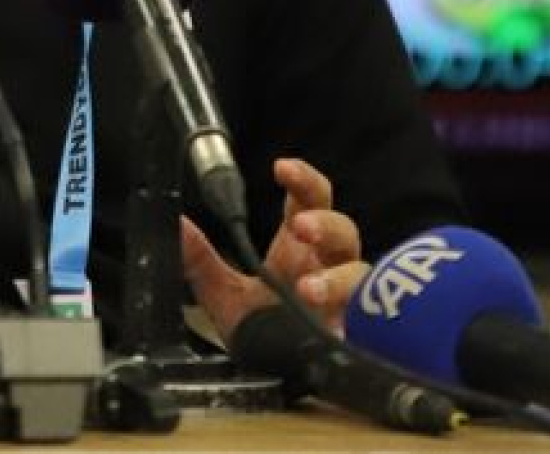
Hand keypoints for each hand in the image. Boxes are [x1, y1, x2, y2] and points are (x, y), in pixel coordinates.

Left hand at [181, 157, 368, 342]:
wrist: (278, 382)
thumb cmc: (263, 329)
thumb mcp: (225, 293)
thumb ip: (201, 260)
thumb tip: (175, 225)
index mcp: (297, 249)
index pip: (308, 200)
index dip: (302, 179)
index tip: (281, 168)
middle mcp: (328, 267)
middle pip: (342, 228)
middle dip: (324, 223)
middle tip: (300, 226)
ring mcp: (348, 302)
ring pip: (361, 275)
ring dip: (337, 279)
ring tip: (308, 288)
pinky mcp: (359, 339)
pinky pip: (374, 327)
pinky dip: (359, 324)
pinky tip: (341, 329)